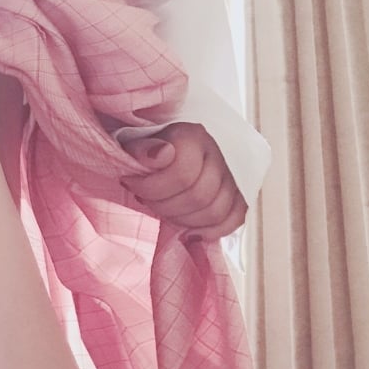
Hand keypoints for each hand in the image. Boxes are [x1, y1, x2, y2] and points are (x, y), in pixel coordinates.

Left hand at [120, 122, 246, 239]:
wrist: (166, 147)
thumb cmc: (148, 149)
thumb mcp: (135, 142)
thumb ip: (142, 148)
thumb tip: (160, 155)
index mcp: (194, 137)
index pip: (182, 174)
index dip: (150, 187)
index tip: (130, 182)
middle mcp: (218, 154)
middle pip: (198, 196)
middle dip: (163, 206)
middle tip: (144, 199)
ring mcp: (232, 175)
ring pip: (216, 212)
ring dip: (182, 220)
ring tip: (162, 210)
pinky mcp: (238, 194)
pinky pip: (234, 219)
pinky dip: (211, 231)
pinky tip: (187, 232)